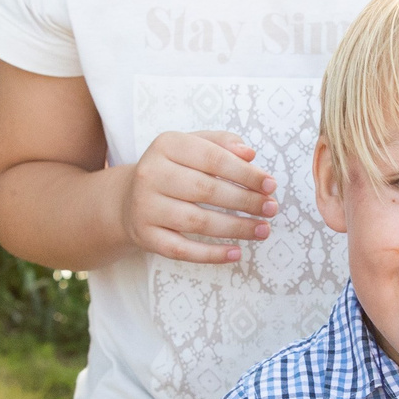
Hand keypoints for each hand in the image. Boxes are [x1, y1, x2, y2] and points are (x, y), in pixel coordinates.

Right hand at [118, 130, 278, 263]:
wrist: (127, 200)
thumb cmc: (172, 170)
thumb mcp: (192, 146)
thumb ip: (221, 144)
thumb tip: (249, 154)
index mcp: (166, 145)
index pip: (213, 158)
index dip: (245, 173)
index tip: (271, 184)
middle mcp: (151, 174)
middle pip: (206, 190)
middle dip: (245, 201)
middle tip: (271, 208)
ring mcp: (145, 207)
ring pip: (197, 221)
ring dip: (236, 228)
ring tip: (263, 230)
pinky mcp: (146, 236)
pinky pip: (182, 250)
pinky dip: (211, 254)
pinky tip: (237, 253)